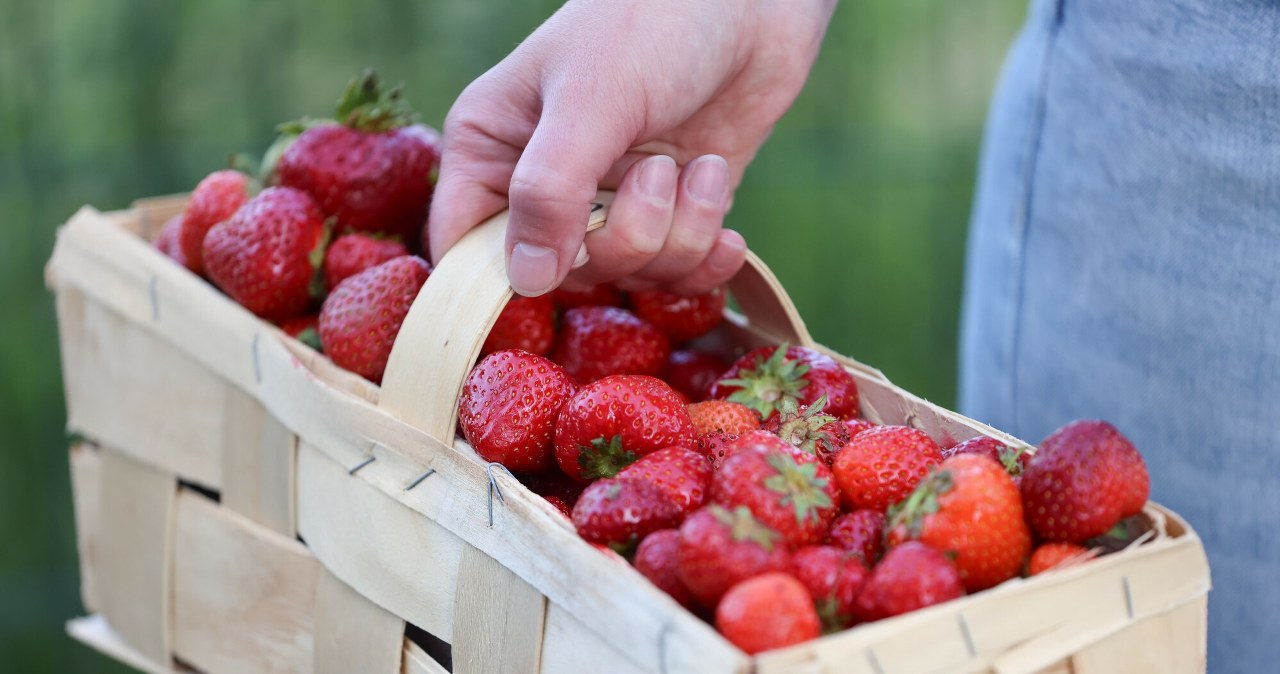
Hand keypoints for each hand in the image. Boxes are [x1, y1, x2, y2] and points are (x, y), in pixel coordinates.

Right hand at [427, 0, 835, 295]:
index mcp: (492, 148)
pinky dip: (707, 250)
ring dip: (678, 233)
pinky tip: (722, 206)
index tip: (559, 274)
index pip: (463, 249)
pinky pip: (677, 273)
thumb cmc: (653, 21)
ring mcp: (611, 201)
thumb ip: (550, 191)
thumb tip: (526, 282)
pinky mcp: (670, 213)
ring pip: (627, 274)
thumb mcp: (593, 99)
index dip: (498, 282)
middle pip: (560, 275)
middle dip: (625, 240)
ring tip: (698, 167)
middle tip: (657, 172)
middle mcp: (543, 185)